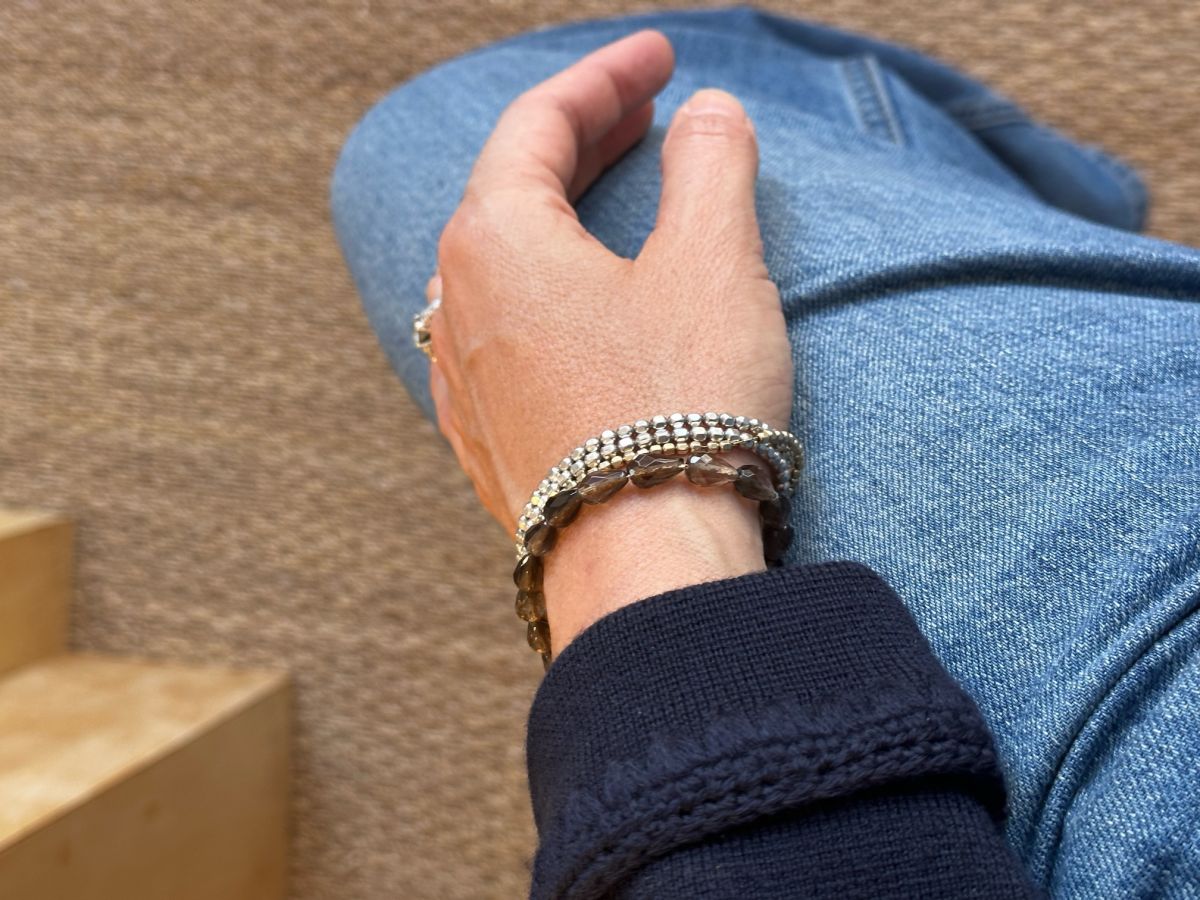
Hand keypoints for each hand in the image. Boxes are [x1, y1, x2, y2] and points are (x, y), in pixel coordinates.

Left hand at [426, 31, 792, 649]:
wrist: (644, 568)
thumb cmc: (676, 408)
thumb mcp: (713, 263)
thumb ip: (709, 167)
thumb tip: (706, 115)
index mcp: (495, 241)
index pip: (538, 124)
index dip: (604, 77)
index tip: (662, 56)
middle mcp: (457, 305)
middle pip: (511, 188)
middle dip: (582, 137)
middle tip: (646, 109)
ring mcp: (463, 380)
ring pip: (503, 263)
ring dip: (561, 214)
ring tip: (616, 192)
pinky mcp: (490, 439)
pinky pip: (505, 332)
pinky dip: (550, 289)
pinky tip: (580, 302)